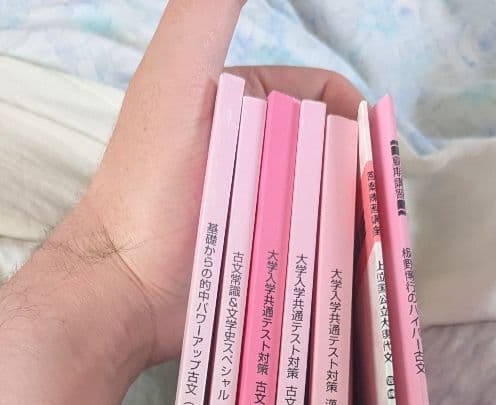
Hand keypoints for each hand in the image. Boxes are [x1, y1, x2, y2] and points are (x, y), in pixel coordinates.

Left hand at [56, 0, 360, 377]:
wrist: (122, 286)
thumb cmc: (149, 181)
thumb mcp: (177, 74)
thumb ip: (210, 9)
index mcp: (242, 106)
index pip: (321, 100)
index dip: (353, 120)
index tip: (372, 156)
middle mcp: (253, 157)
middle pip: (332, 158)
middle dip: (360, 182)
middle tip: (373, 217)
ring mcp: (258, 215)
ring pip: (329, 211)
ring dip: (356, 229)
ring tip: (368, 256)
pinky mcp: (261, 266)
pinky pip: (314, 259)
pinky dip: (339, 266)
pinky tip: (354, 280)